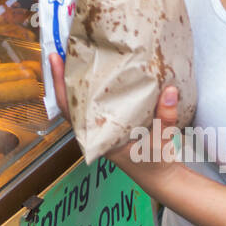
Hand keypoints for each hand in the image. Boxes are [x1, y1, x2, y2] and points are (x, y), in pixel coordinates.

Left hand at [49, 51, 184, 184]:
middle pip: (70, 99)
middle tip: (65, 47)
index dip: (58, 84)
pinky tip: (100, 70)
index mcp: (95, 137)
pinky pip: (96, 101)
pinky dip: (94, 86)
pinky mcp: (111, 122)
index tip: (55, 59)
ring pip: (81, 100)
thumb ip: (165, 118)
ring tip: (79, 53)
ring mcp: (100, 126)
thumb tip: (170, 90)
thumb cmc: (154, 164)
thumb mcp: (160, 142)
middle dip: (65, 74)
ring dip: (79, 78)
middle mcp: (93, 131)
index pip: (67, 108)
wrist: (161, 178)